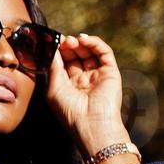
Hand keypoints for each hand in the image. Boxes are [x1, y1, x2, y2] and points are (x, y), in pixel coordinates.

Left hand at [45, 32, 131, 157]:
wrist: (91, 124)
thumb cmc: (69, 111)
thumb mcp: (54, 88)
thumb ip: (54, 68)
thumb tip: (52, 49)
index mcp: (69, 86)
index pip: (64, 63)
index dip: (59, 52)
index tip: (53, 43)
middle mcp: (84, 80)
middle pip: (76, 56)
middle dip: (69, 46)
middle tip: (63, 40)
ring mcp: (98, 75)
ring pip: (90, 53)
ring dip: (80, 43)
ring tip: (72, 40)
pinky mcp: (111, 72)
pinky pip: (104, 53)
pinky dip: (95, 43)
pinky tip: (85, 40)